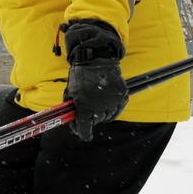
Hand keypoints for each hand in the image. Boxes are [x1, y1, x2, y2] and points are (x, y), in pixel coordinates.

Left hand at [62, 19, 128, 141]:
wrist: (96, 59)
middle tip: (88, 110)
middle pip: (96, 122)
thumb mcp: (71, 92)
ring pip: (107, 117)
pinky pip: (117, 109)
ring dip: (102, 113)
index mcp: (84, 107)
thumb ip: (71, 108)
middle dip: (91, 119)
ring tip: (97, 102)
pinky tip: (106, 100)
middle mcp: (99, 107)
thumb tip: (72, 120)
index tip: (83, 134)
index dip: (83, 132)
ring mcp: (112, 102)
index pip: (84, 129)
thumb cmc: (80, 76)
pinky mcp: (122, 97)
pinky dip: (112, 108)